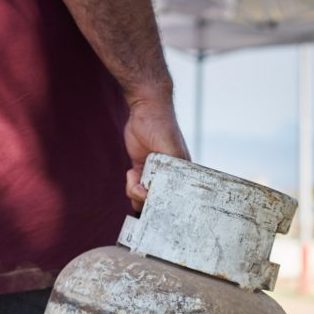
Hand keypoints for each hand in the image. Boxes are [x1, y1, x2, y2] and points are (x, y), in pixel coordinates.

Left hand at [123, 95, 189, 210]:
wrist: (146, 109)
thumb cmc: (164, 128)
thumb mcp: (172, 150)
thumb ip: (172, 171)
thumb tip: (162, 192)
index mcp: (182, 175)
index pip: (176, 199)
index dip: (164, 204)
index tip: (154, 198)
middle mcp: (169, 177)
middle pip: (158, 201)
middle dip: (147, 201)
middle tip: (141, 189)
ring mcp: (154, 174)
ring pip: (144, 197)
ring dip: (135, 193)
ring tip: (134, 178)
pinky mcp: (141, 170)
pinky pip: (135, 187)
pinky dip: (130, 184)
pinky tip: (131, 172)